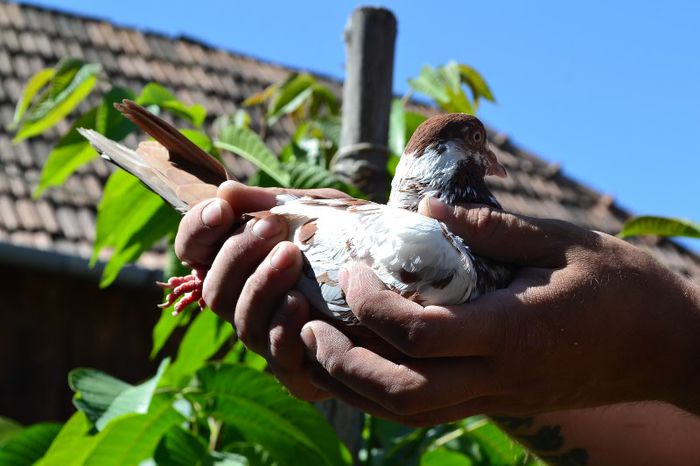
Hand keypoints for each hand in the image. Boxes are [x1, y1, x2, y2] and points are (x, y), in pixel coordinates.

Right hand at [174, 181, 344, 399]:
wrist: (405, 286)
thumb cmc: (353, 245)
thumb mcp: (318, 213)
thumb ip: (275, 203)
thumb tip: (226, 190)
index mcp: (243, 266)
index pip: (195, 251)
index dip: (197, 230)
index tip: (222, 208)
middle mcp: (248, 304)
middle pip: (213, 289)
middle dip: (236, 255)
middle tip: (271, 227)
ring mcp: (271, 338)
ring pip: (241, 321)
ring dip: (260, 286)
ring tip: (290, 255)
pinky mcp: (300, 370)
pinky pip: (277, 355)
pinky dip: (282, 327)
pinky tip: (300, 302)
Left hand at [298, 197, 699, 425]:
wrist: (670, 347)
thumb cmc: (621, 285)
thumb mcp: (561, 240)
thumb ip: (489, 227)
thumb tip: (423, 204)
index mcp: (512, 330)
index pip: (418, 333)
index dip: (369, 304)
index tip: (352, 272)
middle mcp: (499, 376)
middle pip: (399, 392)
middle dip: (342, 364)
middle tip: (307, 327)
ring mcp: (499, 398)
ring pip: (407, 413)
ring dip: (353, 387)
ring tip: (318, 349)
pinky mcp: (501, 403)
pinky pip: (428, 410)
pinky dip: (384, 392)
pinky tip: (364, 363)